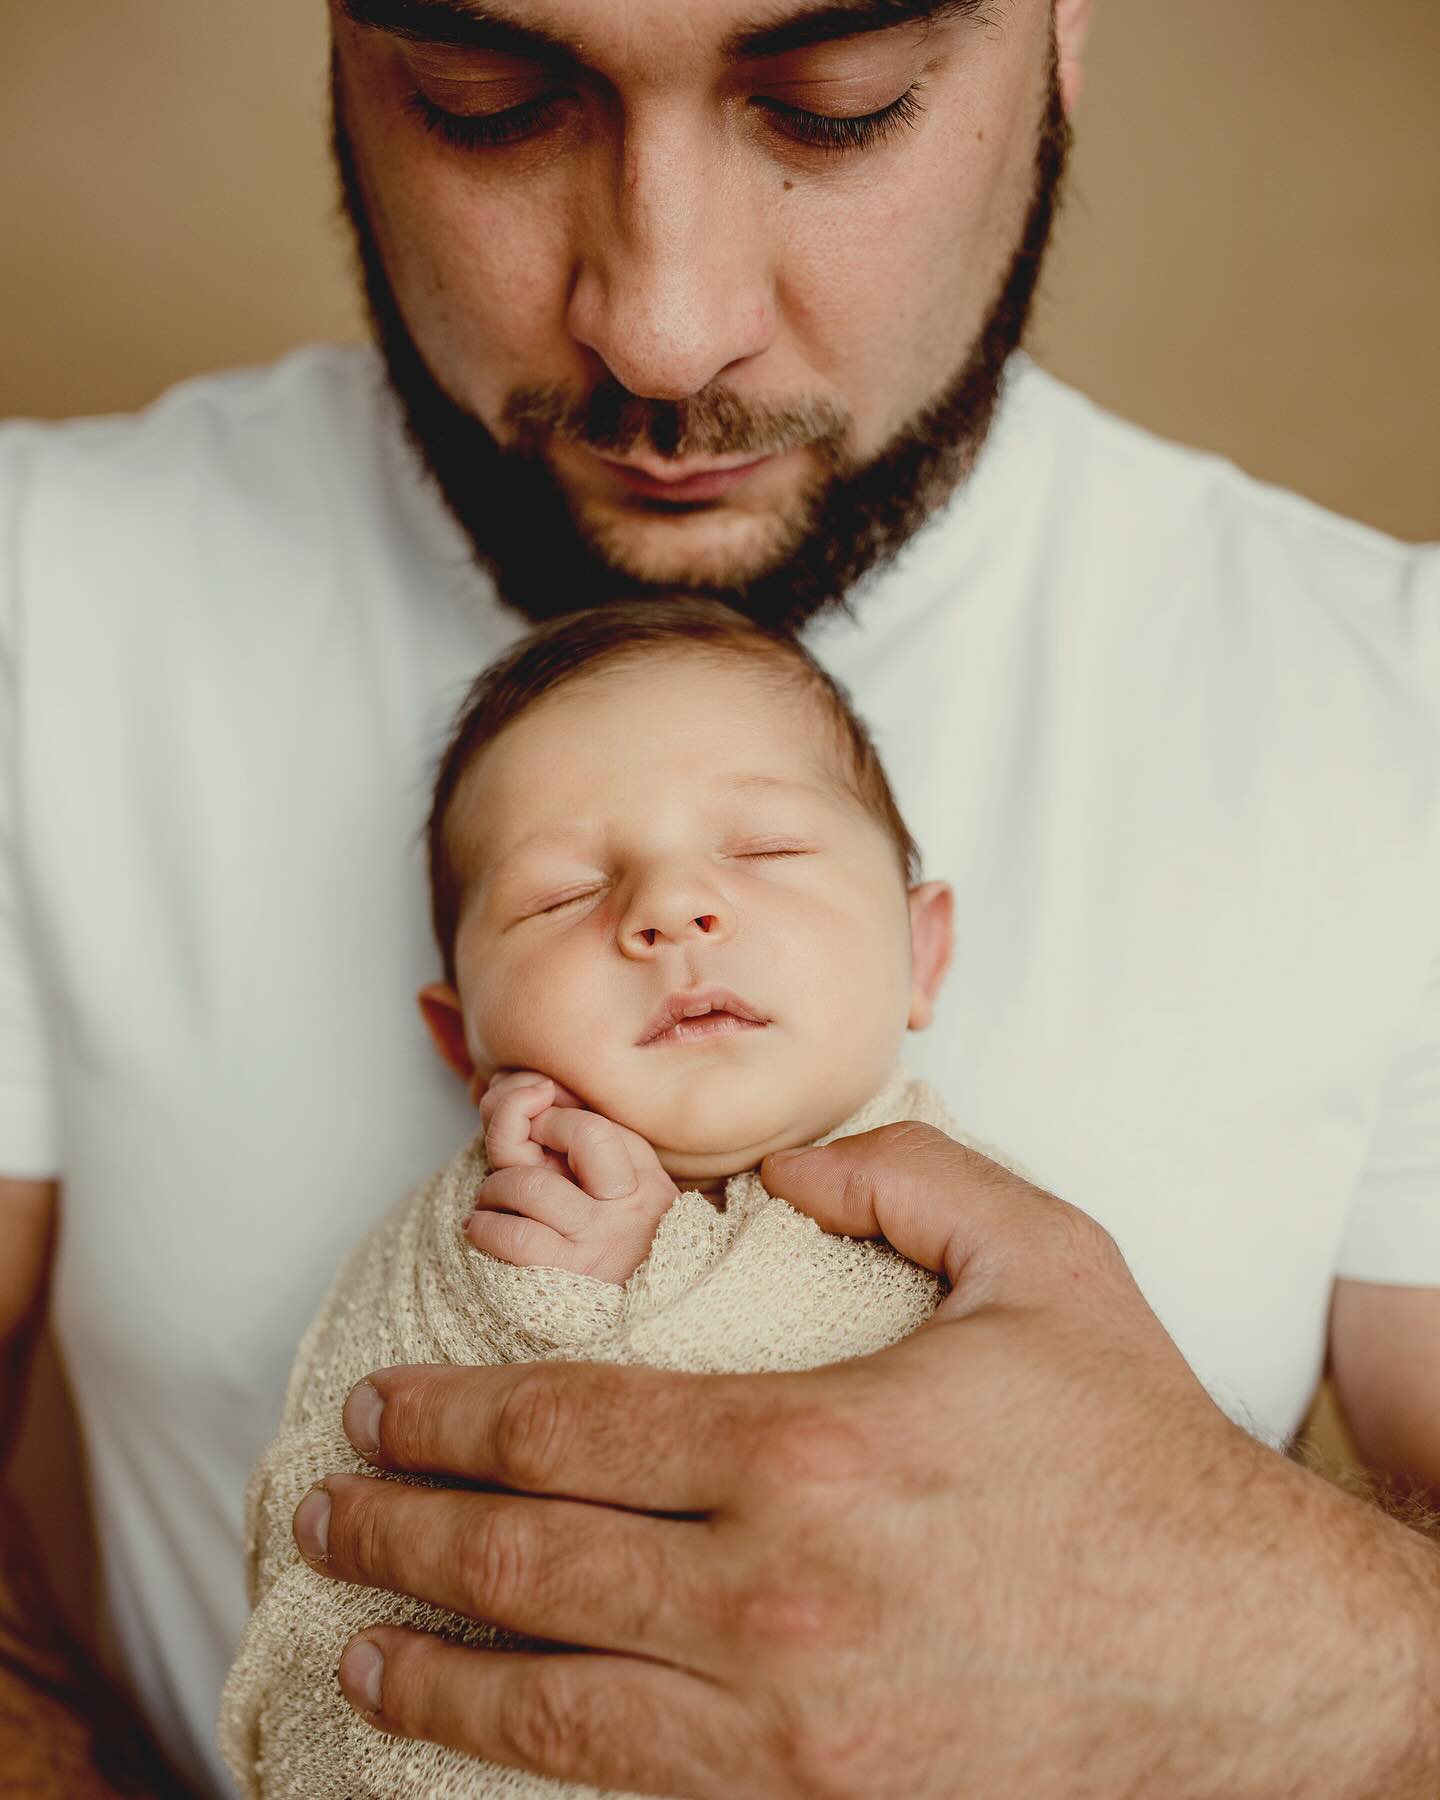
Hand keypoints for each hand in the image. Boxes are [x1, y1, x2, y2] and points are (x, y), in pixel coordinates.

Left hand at [298, 1125, 1439, 1797]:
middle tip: (329, 1509)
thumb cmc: (1135, 1453)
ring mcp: (788, 1724)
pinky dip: (534, 1757)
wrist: (1250, 1655)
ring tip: (356, 1637)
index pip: (567, 1430)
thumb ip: (904, 1175)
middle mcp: (771, 1592)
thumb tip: (786, 1158)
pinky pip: (635, 1788)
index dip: (453, 1420)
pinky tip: (490, 1730)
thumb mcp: (1044, 1261)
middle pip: (527, 1560)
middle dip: (403, 1532)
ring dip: (431, 1666)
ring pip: (552, 1699)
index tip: (385, 1410)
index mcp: (806, 1445)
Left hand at [468, 1070, 676, 1283]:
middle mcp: (623, 1204)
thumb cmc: (629, 1239)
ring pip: (527, 1185)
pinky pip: (514, 1238)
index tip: (534, 1116)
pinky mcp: (566, 1274)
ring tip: (494, 1197)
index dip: (545, 1110)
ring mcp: (594, 1240)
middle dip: (514, 1127)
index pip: (590, 1125)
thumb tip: (537, 1088)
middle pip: (570, 1134)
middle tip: (511, 1151)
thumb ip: (590, 1129)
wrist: (654, 1314)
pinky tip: (480, 1226)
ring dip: (494, 1186)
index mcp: (639, 1173)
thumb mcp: (630, 1177)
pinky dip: (485, 1226)